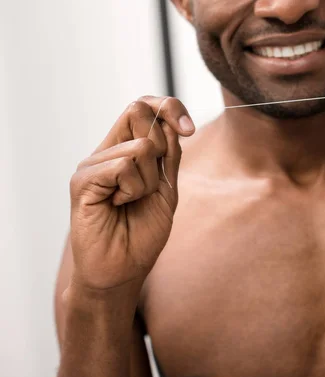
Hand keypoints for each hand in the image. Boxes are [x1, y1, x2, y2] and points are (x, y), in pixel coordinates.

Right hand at [69, 96, 194, 291]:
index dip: (170, 108)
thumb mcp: (166, 189)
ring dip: (148, 181)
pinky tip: (118, 206)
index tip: (189, 129)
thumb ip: (168, 156)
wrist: (122, 269)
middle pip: (138, 111)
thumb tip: (174, 123)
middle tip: (151, 182)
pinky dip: (132, 190)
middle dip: (161, 147)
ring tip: (131, 202)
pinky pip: (123, 167)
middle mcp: (107, 151)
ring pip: (140, 147)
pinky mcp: (82, 181)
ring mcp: (93, 164)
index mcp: (126, 150)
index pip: (145, 106)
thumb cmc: (142, 233)